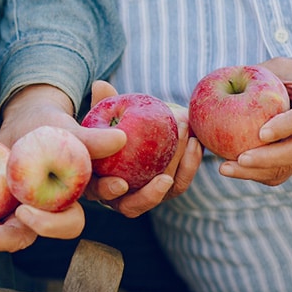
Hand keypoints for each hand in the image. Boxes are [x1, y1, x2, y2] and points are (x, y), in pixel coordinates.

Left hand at [0, 84, 123, 251]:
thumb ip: (93, 140)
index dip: (48, 225)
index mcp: (65, 208)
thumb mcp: (73, 131)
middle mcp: (36, 220)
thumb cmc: (56, 128)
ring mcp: (8, 217)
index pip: (64, 226)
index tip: (25, 211)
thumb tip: (121, 137)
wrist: (28, 123)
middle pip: (17, 240)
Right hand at [84, 81, 201, 217]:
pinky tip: (196, 142)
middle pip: (133, 206)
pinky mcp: (166, 185)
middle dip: (151, 194)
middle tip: (164, 179)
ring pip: (162, 193)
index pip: (99, 193)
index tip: (121, 184)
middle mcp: (119, 195)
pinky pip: (180, 181)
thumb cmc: (106, 123)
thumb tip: (101, 85)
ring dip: (176, 170)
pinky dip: (190, 163)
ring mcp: (144, 192)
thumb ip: (100, 103)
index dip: (109, 190)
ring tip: (186, 141)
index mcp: (95, 180)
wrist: (131, 129)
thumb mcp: (101, 113)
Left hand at [219, 57, 291, 185]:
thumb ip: (260, 73)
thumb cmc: (287, 77)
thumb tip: (227, 76)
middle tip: (240, 159)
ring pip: (290, 166)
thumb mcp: (278, 68)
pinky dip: (254, 174)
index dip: (287, 126)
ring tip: (226, 168)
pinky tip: (230, 170)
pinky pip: (279, 173)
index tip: (261, 133)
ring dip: (256, 171)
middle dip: (269, 157)